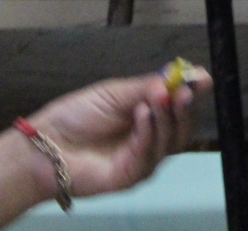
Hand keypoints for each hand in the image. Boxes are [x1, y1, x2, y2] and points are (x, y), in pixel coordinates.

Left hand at [28, 67, 208, 198]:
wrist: (45, 145)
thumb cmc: (77, 116)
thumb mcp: (116, 93)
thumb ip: (149, 86)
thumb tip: (188, 72)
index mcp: (151, 117)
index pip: (180, 106)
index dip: (192, 92)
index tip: (202, 78)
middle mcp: (152, 139)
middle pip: (183, 126)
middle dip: (186, 106)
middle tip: (184, 90)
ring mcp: (144, 159)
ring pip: (171, 141)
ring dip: (167, 117)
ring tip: (158, 98)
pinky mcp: (132, 176)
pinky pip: (149, 155)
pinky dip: (149, 133)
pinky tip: (142, 116)